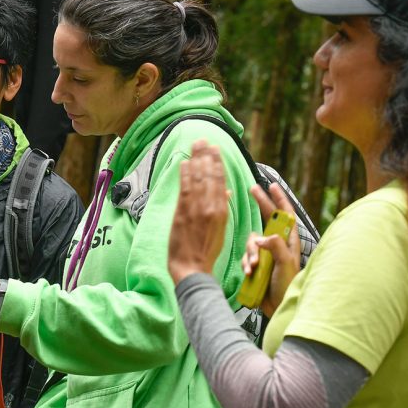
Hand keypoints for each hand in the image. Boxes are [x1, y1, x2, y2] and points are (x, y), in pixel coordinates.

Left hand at [168, 140, 231, 282]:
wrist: (192, 267)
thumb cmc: (206, 251)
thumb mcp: (220, 230)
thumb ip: (221, 208)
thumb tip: (224, 192)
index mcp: (221, 211)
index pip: (220, 181)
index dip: (217, 163)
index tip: (215, 149)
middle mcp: (211, 207)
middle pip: (209, 175)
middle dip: (206, 156)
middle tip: (203, 140)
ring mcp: (196, 209)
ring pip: (198, 179)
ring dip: (196, 160)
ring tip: (195, 145)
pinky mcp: (182, 213)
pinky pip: (185, 189)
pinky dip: (185, 175)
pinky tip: (184, 163)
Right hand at [241, 183, 301, 315]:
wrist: (280, 307)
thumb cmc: (288, 285)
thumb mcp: (285, 264)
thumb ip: (276, 247)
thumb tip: (261, 237)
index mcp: (289, 241)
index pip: (285, 215)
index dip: (280, 199)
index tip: (272, 185)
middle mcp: (277, 244)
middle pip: (267, 220)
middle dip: (261, 204)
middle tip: (252, 189)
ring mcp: (266, 254)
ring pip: (252, 242)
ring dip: (250, 253)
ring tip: (253, 267)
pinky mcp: (256, 265)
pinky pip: (246, 258)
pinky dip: (246, 264)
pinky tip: (249, 273)